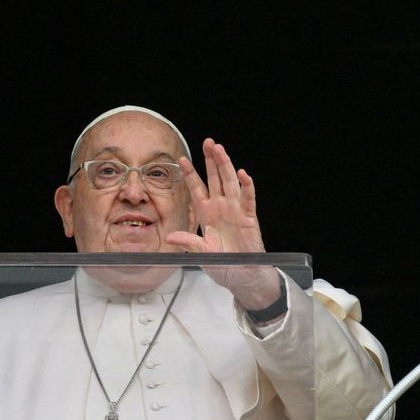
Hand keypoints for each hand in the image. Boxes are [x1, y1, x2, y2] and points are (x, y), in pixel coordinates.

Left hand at [165, 138, 280, 309]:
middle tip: (208, 142)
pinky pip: (248, 199)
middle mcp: (220, 208)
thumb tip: (170, 237)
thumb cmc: (222, 264)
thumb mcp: (200, 253)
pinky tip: (243, 174)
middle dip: (211, 160)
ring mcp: (235, 211)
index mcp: (206, 214)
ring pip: (230, 183)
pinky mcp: (249, 218)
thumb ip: (188, 242)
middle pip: (215, 179)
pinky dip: (247, 187)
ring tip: (220, 150)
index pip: (197, 189)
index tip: (181, 159)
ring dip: (226, 166)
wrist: (241, 276)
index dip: (190, 174)